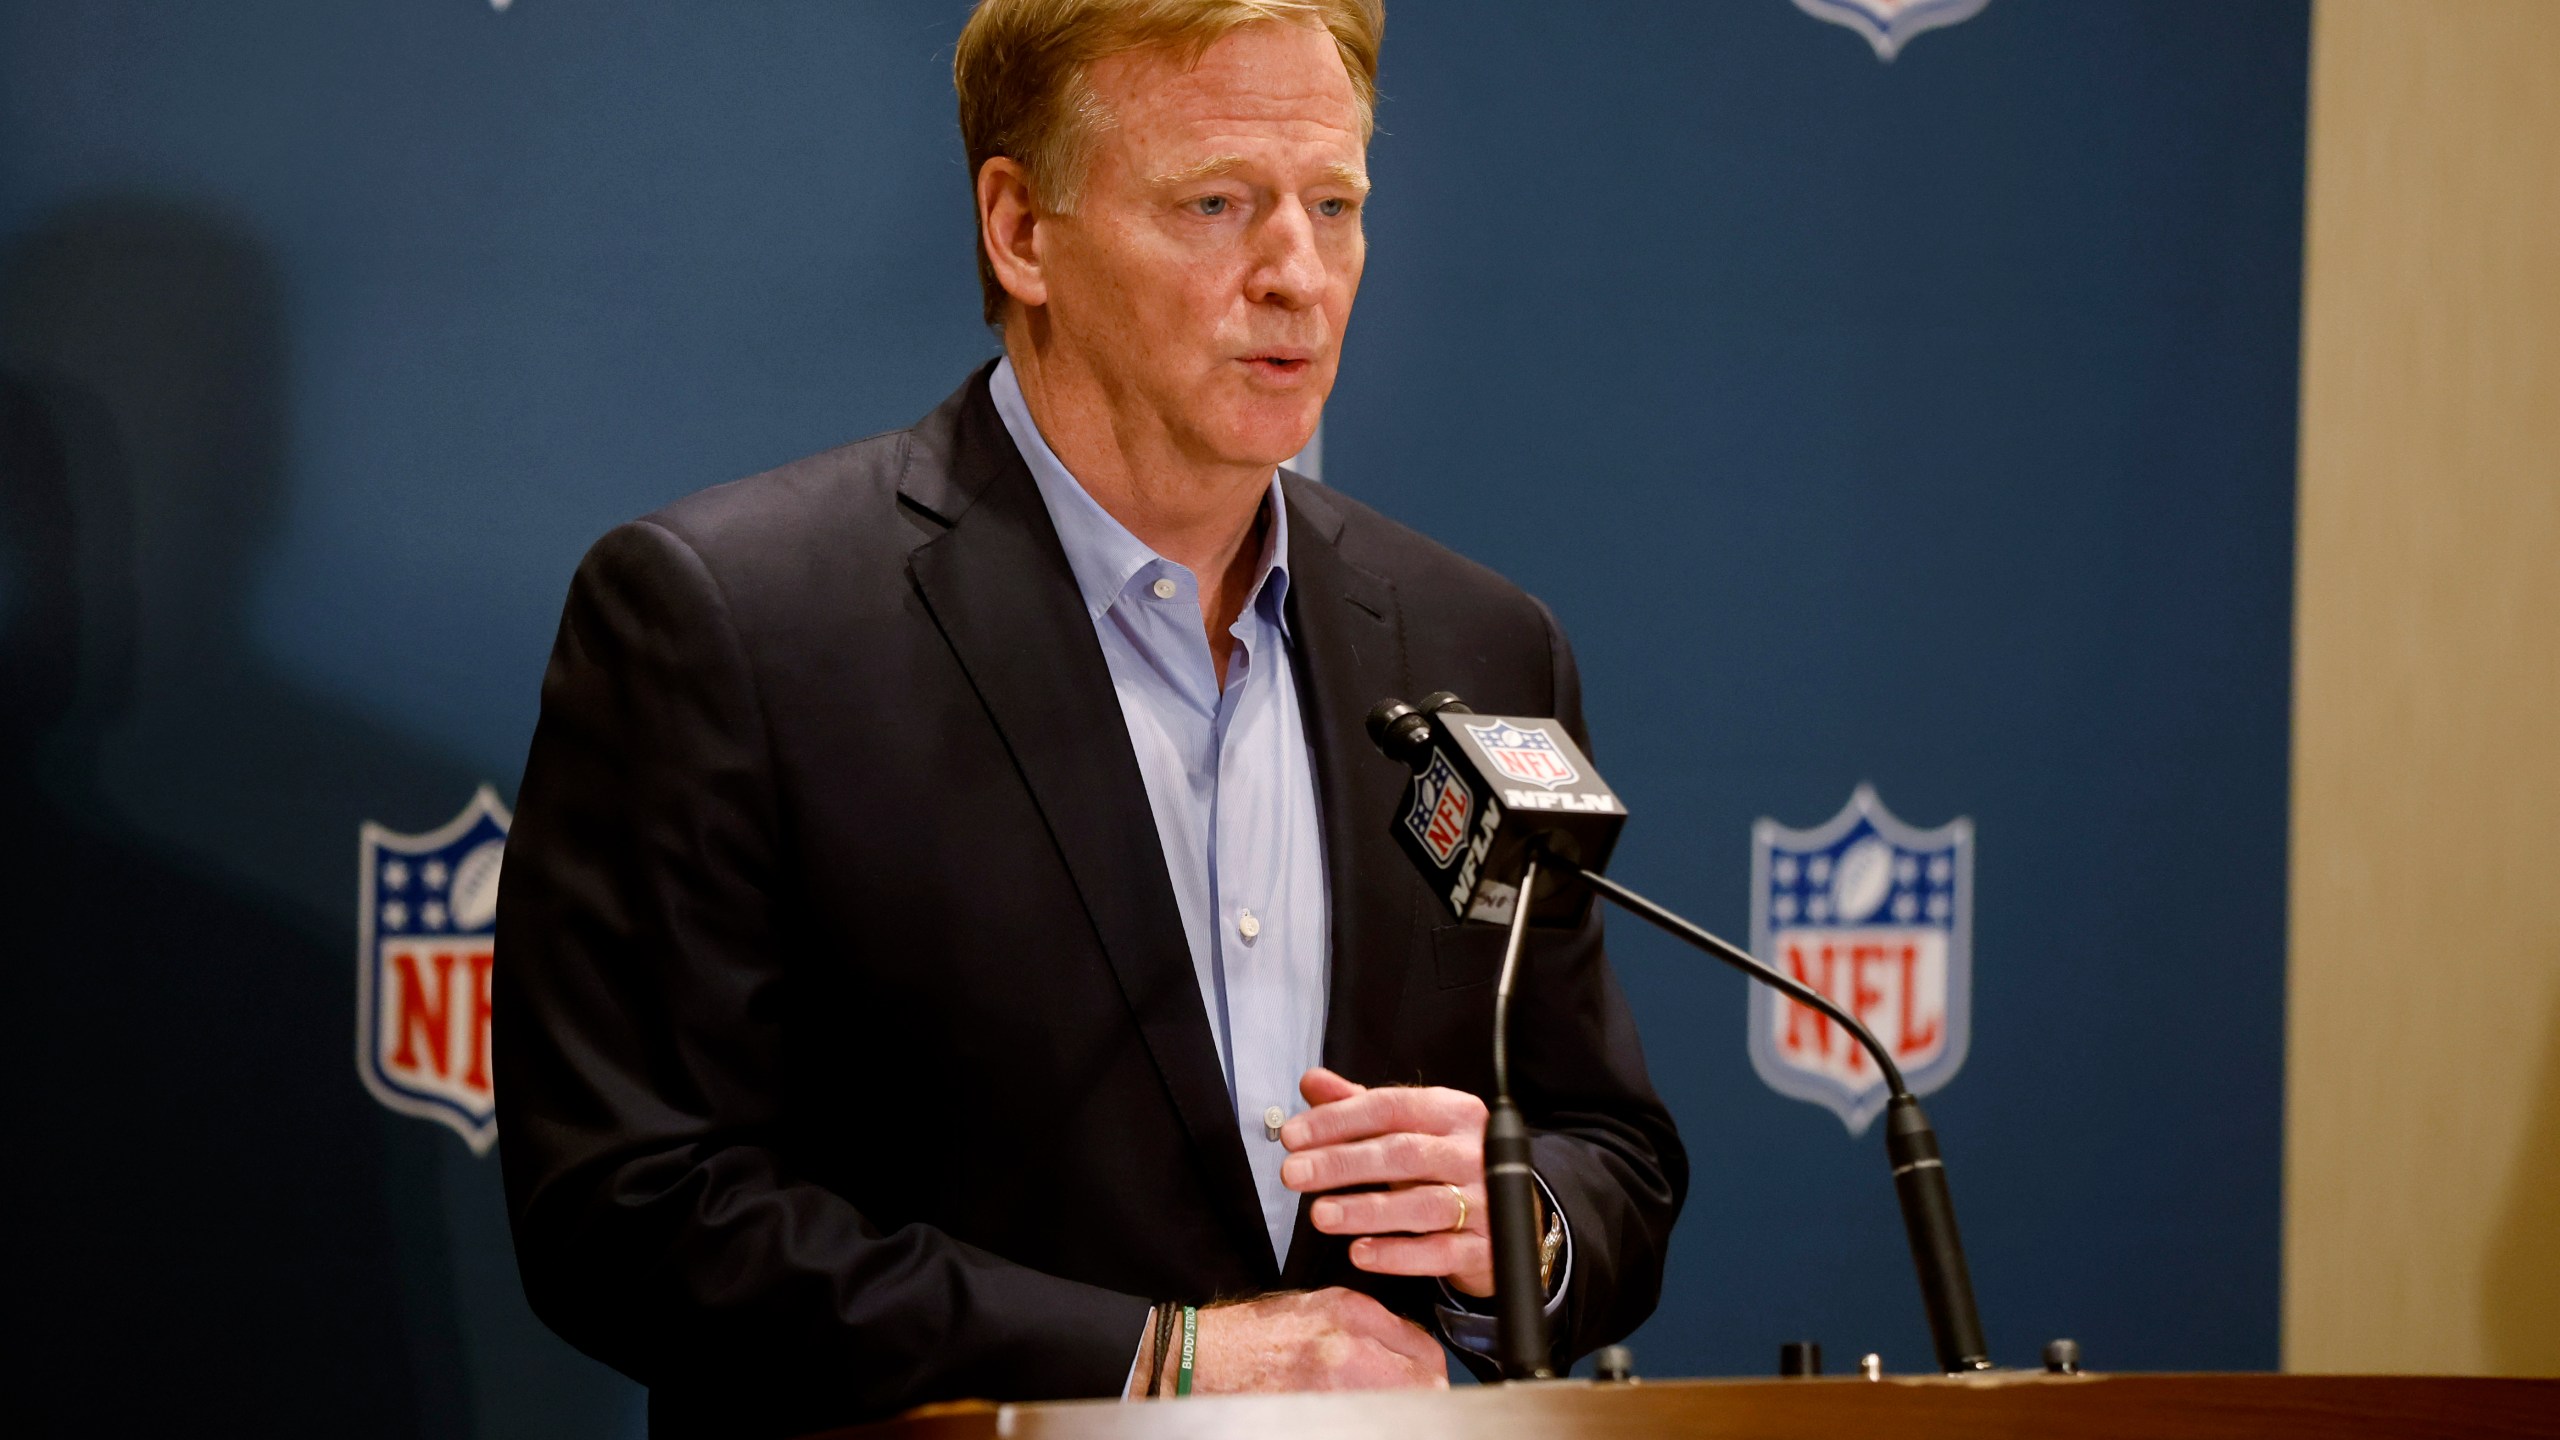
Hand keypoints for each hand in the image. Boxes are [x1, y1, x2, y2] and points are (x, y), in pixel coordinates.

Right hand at [1147, 1288, 1445, 1394]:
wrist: (1204, 1359)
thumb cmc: (1253, 1336)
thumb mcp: (1316, 1308)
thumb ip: (1366, 1325)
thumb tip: (1402, 1352)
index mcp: (1351, 1313)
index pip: (1424, 1348)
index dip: (1427, 1370)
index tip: (1420, 1380)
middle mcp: (1350, 1346)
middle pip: (1426, 1382)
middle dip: (1423, 1394)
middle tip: (1412, 1402)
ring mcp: (1336, 1385)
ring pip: (1404, 1406)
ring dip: (1400, 1410)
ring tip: (1381, 1411)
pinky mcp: (1321, 1413)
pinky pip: (1368, 1420)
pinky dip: (1370, 1419)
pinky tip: (1357, 1417)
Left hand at [1279, 1067, 1494, 1296]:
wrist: (1513, 1219)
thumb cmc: (1444, 1167)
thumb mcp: (1408, 1130)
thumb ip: (1359, 1106)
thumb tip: (1313, 1082)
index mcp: (1454, 1112)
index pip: (1391, 1107)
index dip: (1338, 1120)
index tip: (1293, 1137)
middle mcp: (1474, 1152)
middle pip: (1404, 1152)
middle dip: (1343, 1162)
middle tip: (1293, 1174)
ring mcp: (1486, 1201)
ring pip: (1422, 1204)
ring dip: (1366, 1209)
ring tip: (1320, 1215)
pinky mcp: (1485, 1247)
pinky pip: (1439, 1252)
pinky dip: (1397, 1254)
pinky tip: (1360, 1253)